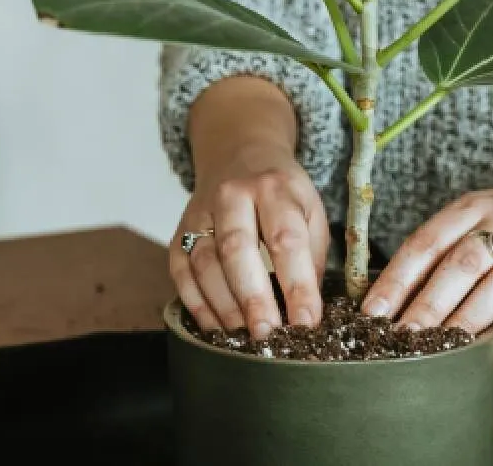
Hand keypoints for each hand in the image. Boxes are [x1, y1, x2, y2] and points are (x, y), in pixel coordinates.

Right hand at [169, 144, 330, 337]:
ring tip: (245, 337)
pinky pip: (181, 273)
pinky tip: (217, 328)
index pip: (286, 240)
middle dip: (254, 299)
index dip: (297, 285)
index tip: (306, 322)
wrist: (239, 155)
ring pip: (205, 264)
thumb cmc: (281, 192)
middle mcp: (232, 196)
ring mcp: (200, 214)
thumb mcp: (311, 209)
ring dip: (224, 306)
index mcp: (274, 188)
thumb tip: (307, 308)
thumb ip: (313, 255)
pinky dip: (197, 305)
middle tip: (268, 334)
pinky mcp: (180, 233)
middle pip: (237, 250)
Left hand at [361, 152, 492, 372]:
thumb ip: (438, 249)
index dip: (396, 279)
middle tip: (401, 340)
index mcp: (472, 208)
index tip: (371, 313)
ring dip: (470, 318)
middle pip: (462, 264)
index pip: (426, 243)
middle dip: (427, 304)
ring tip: (443, 350)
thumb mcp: (475, 217)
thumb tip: (386, 300)